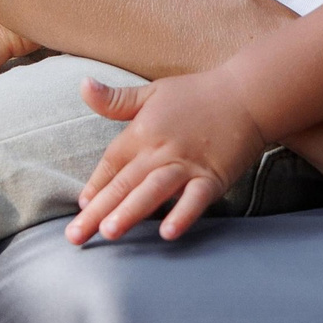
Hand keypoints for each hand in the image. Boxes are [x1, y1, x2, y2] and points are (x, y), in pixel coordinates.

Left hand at [67, 71, 265, 243]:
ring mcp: (187, 164)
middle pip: (124, 183)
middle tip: (75, 237)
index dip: (95, 186)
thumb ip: (116, 99)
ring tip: (109, 232)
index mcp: (142, 131)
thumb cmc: (197, 94)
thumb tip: (83, 86)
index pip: (111, 163)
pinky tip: (167, 233)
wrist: (247, 94)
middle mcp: (160, 150)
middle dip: (98, 211)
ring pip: (152, 190)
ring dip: (130, 211)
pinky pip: (195, 199)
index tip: (80, 206)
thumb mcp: (152, 92)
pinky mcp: (213, 177)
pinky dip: (182, 214)